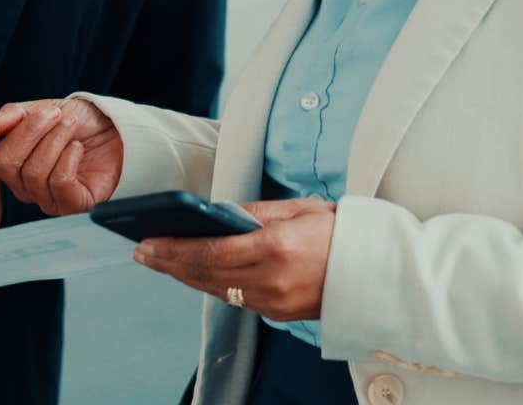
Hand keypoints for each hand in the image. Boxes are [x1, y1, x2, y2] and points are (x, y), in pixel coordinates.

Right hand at [0, 97, 121, 215]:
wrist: (116, 128)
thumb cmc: (77, 122)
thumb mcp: (39, 109)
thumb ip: (10, 116)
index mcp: (8, 162)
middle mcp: (22, 185)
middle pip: (4, 163)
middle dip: (30, 131)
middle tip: (54, 114)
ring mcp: (46, 199)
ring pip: (33, 172)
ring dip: (54, 139)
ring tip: (70, 124)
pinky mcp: (72, 206)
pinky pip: (58, 183)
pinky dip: (68, 157)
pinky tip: (78, 148)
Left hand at [132, 199, 336, 321]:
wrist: (379, 271)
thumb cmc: (341, 232)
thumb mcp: (298, 209)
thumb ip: (253, 214)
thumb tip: (215, 214)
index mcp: (276, 248)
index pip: (210, 251)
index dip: (173, 249)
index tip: (147, 242)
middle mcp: (272, 280)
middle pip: (205, 275)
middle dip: (169, 263)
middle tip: (143, 253)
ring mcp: (275, 302)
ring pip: (216, 290)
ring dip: (185, 276)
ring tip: (161, 261)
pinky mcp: (279, 314)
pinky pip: (235, 299)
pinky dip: (211, 284)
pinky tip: (196, 273)